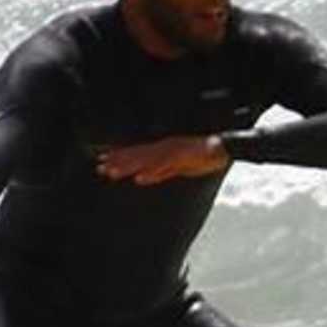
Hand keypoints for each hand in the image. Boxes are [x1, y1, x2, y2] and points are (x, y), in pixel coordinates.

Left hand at [95, 134, 227, 185]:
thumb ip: (160, 172)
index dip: (119, 157)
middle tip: (100, 167)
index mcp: (163, 148)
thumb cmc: (205, 155)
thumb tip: (141, 179)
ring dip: (129, 166)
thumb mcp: (179, 167)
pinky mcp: (184, 157)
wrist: (227, 147)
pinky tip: (140, 179)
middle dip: (118, 161)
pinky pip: (166, 166)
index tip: (103, 160)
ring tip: (112, 172)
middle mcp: (165, 148)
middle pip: (137, 155)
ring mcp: (174, 152)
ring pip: (146, 160)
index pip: (136, 153)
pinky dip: (153, 172)